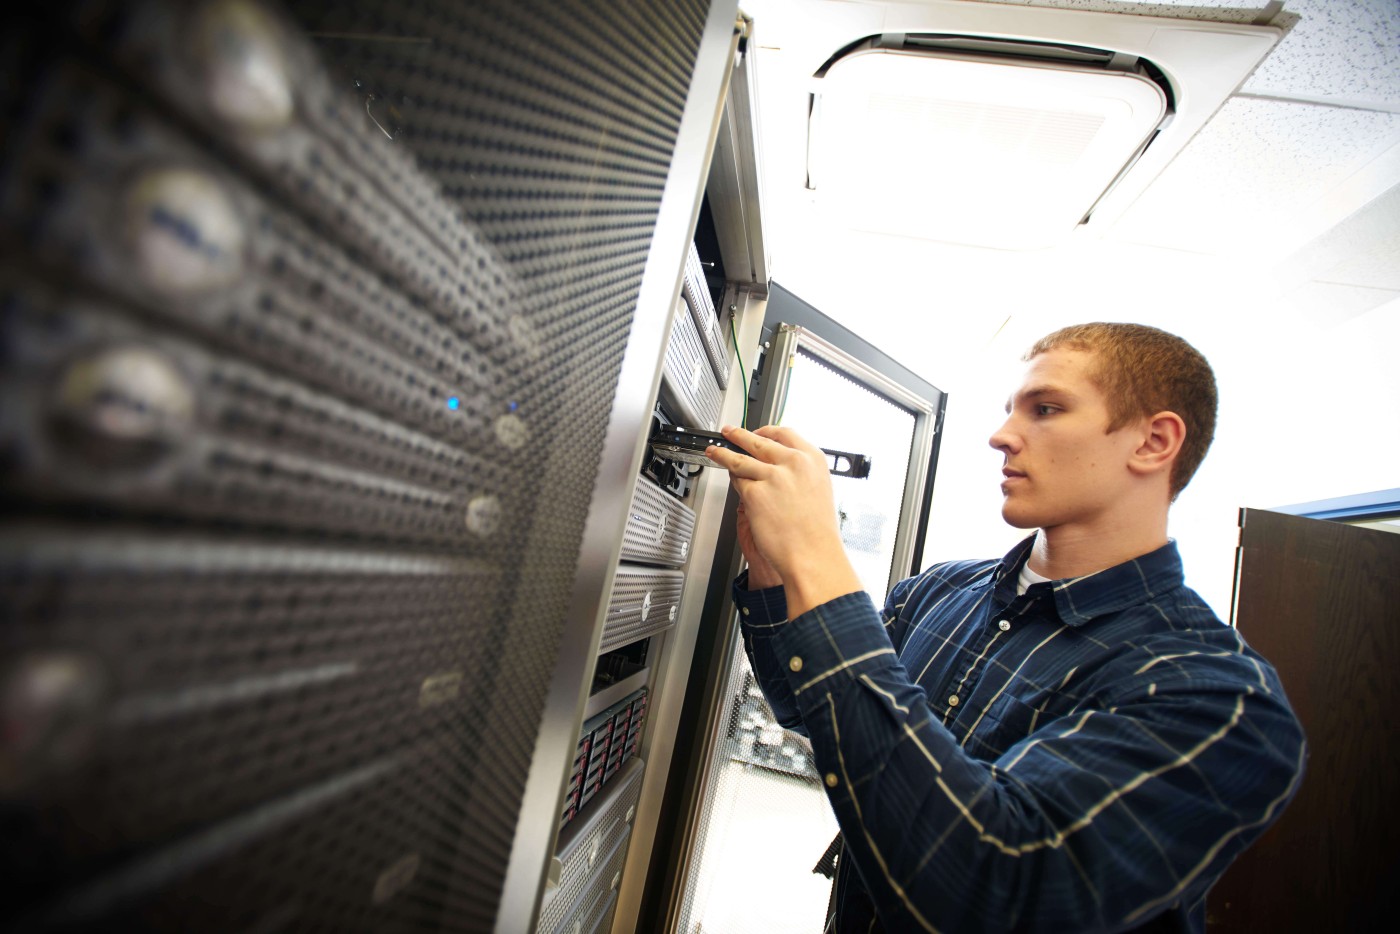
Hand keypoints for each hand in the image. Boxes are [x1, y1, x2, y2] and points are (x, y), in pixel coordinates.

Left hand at [707, 424, 862, 616]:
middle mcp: (793, 463)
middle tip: (729, 432)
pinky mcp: (755, 493)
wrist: (813, 555)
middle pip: (758, 441)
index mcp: (813, 459)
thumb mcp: (818, 489)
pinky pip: (737, 481)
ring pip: (739, 458)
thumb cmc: (817, 532)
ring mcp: (773, 476)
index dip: (766, 430)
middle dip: (738, 435)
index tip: (758, 432)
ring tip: (714, 450)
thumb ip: (799, 473)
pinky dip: (732, 480)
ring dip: (722, 452)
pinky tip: (729, 478)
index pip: (784, 433)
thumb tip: (777, 465)